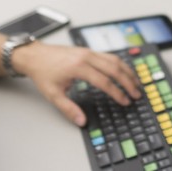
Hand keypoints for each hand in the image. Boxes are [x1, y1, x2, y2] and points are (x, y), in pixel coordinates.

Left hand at [13, 42, 140, 125]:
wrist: (35, 55)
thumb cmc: (43, 72)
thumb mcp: (53, 94)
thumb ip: (69, 109)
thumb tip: (82, 121)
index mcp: (78, 67)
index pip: (104, 81)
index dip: (117, 93)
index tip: (125, 101)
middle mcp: (86, 56)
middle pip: (114, 68)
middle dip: (128, 82)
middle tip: (136, 93)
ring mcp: (88, 51)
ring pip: (114, 59)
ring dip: (127, 71)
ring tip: (135, 83)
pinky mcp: (88, 50)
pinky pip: (109, 56)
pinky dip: (120, 64)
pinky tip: (124, 71)